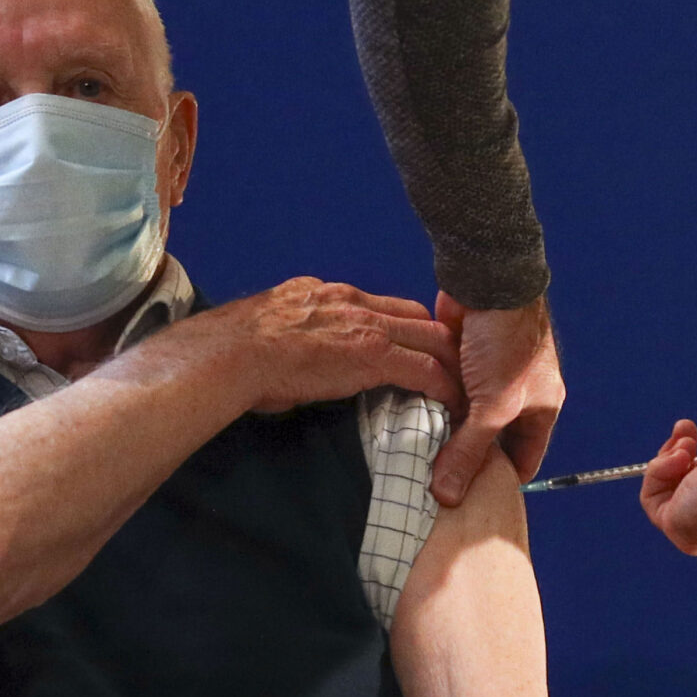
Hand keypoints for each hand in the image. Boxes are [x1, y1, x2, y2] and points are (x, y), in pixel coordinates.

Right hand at [199, 277, 460, 412]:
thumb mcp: (272, 325)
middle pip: (416, 315)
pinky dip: (443, 385)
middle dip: (438, 339)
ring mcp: (366, 326)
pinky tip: (452, 402)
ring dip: (449, 362)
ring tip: (462, 386)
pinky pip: (423, 369)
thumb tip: (294, 355)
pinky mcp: (373, 355)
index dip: (404, 325)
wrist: (234, 353)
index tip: (414, 344)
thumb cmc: (238, 350)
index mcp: (327, 294)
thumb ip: (294, 332)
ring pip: (430, 337)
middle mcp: (352, 302)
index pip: (381, 304)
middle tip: (452, 365)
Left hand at [430, 295, 564, 506]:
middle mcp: (516, 394)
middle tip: (434, 485)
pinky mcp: (462, 359)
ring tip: (414, 458)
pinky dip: (430, 404)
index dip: (500, 481)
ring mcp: (487, 376)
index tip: (468, 502)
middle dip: (466, 459)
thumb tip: (448, 495)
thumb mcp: (494, 404)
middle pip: (490, 441)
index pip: (524, 459)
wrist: (488, 281)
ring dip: (443, 431)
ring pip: (463, 417)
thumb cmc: (508, 340)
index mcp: (540, 407)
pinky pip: (445, 392)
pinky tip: (405, 421)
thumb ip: (470, 449)